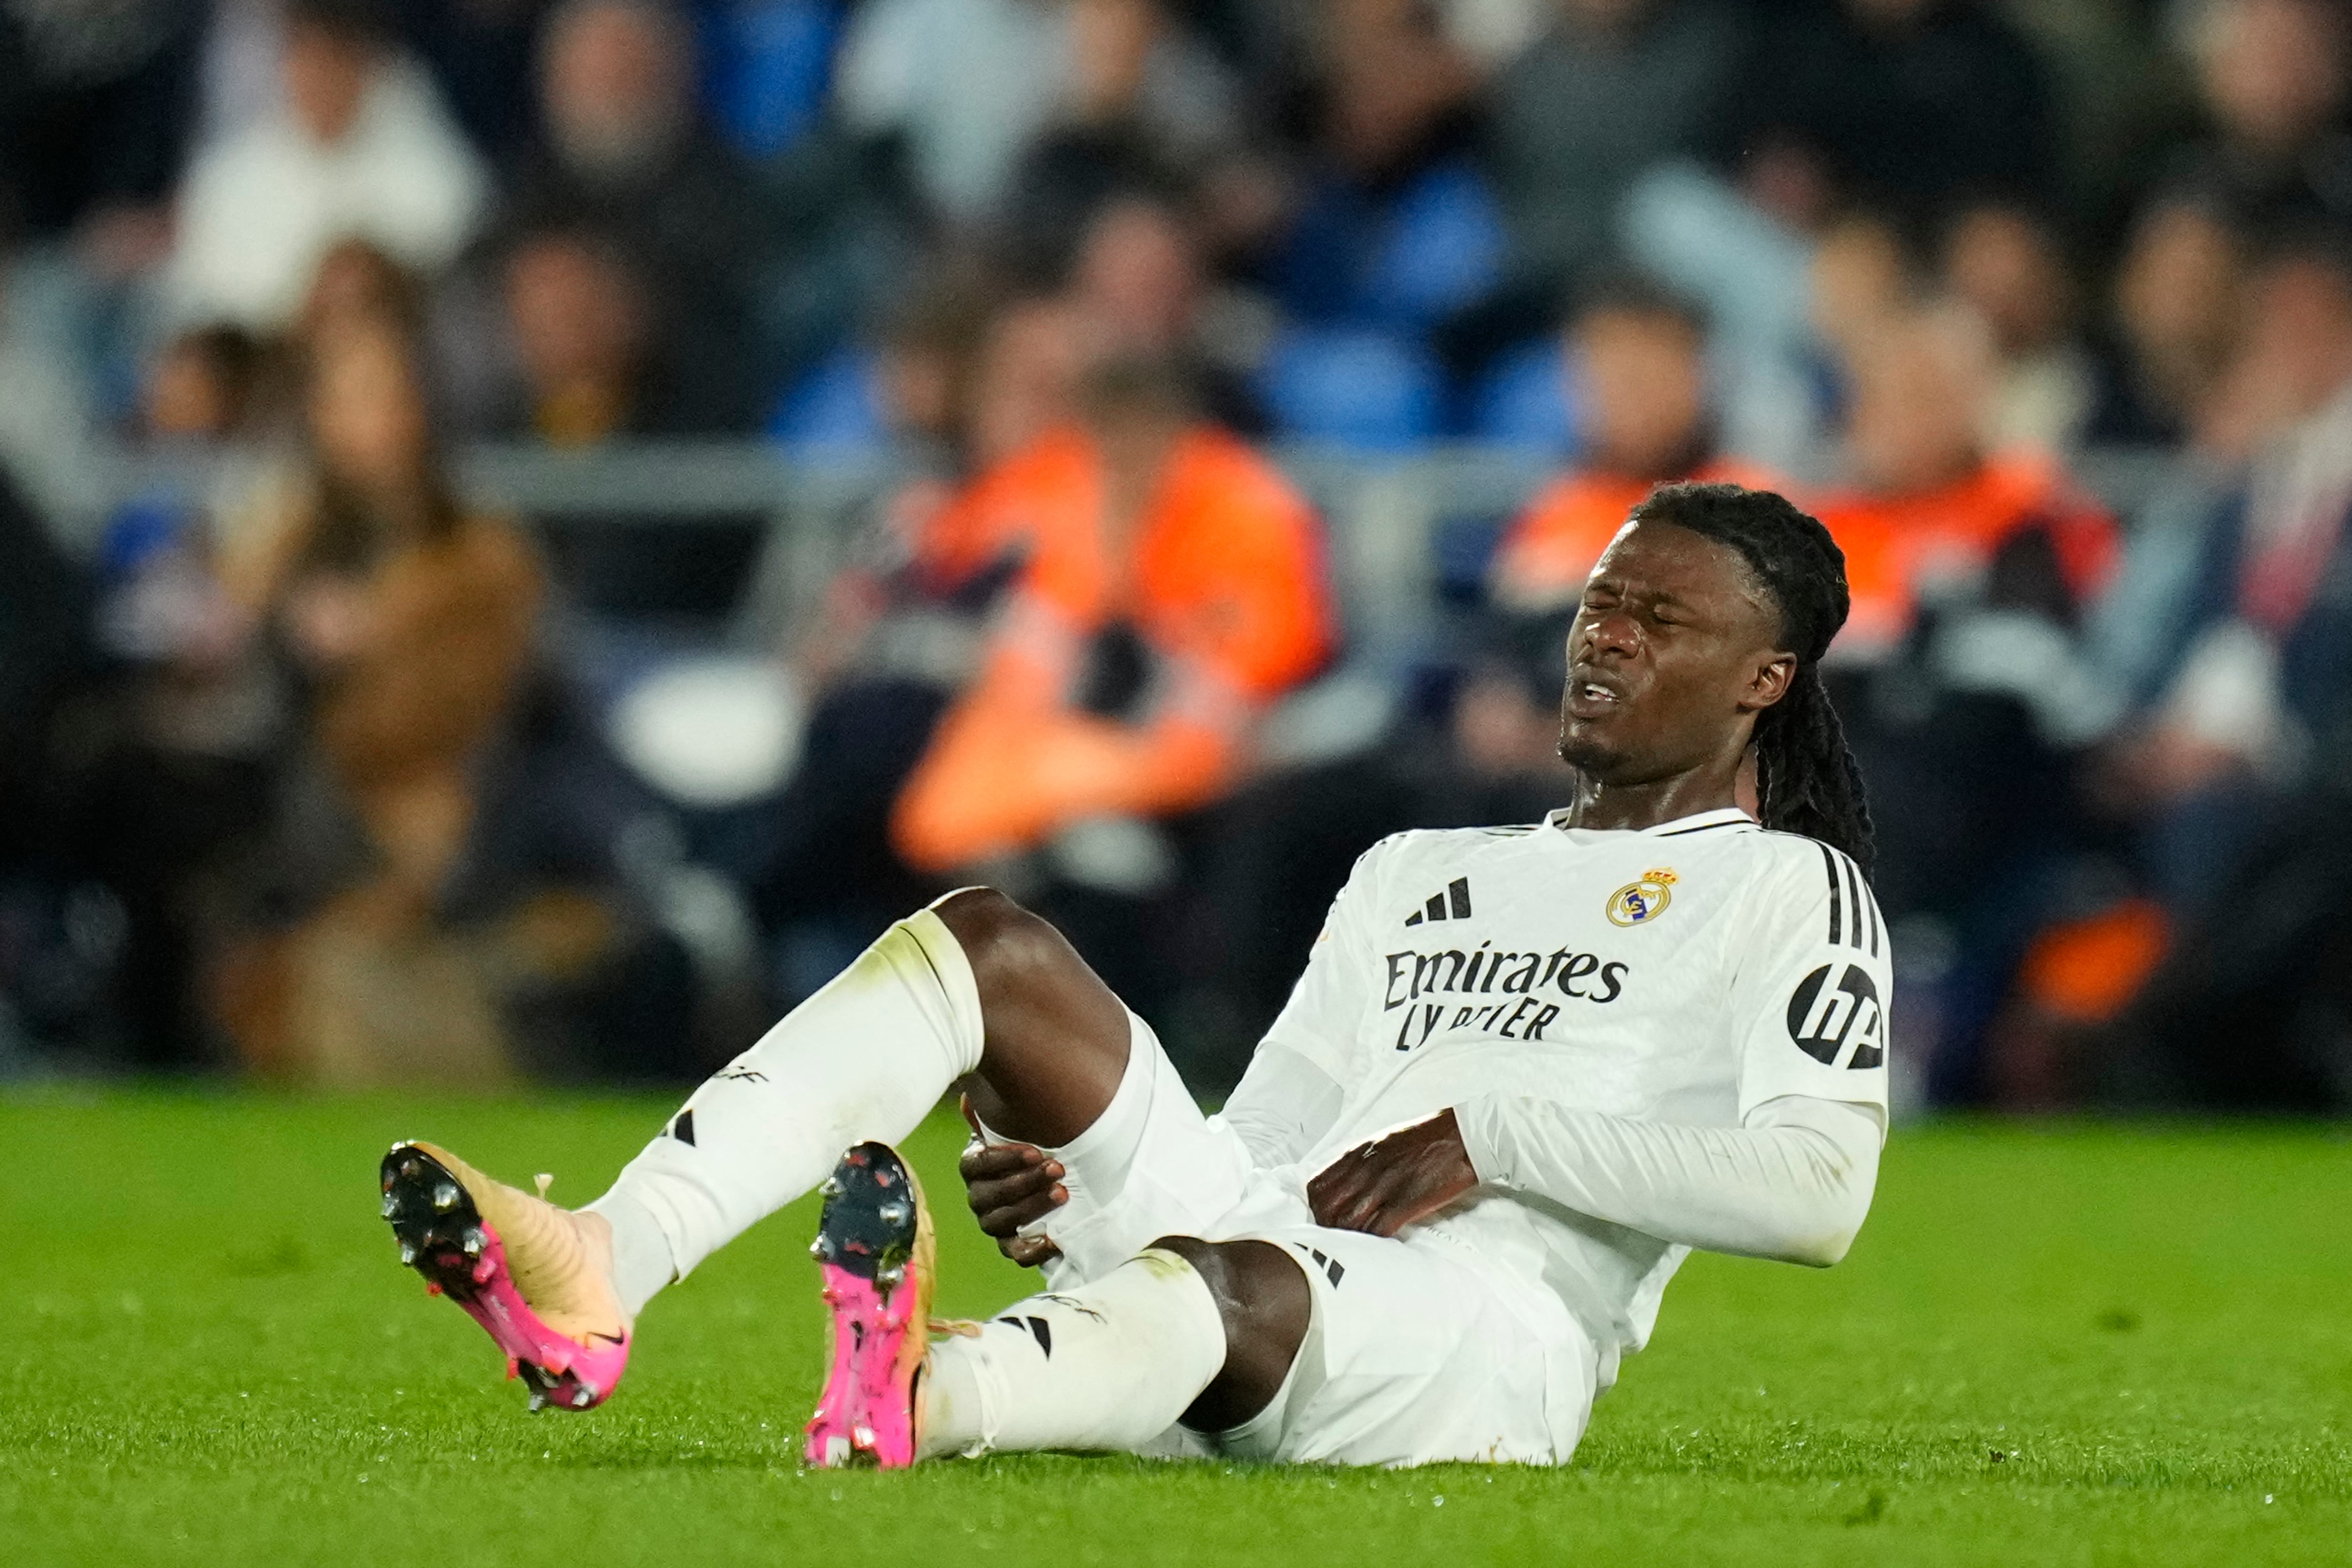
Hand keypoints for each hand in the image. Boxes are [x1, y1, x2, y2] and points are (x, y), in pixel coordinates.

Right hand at [957, 1096, 1064, 1267]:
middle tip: (1057, 1169)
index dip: (1003, 1160)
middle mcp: (979, 1196)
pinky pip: (1015, 1254)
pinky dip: (1034, 1249)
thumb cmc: (1033, 1147)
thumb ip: (996, 1115)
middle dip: (1025, 1182)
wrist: (1054, 1179)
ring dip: (1032, 1208)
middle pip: (991, 1194)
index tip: (1035, 1152)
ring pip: (1002, 1221)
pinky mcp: (1011, 1245)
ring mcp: (993, 1222)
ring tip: (1062, 1193)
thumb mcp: (1018, 1127)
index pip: (976, 1164)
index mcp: (975, 1165)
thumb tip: (970, 1098)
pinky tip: (1055, 1239)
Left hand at [1307, 1109, 1477, 1237]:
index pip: (1317, 1187)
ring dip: (1348, 1236)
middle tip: (1337, 1235)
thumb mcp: (1382, 1141)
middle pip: (1326, 1208)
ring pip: (1346, 1222)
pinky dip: (1373, 1239)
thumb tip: (1344, 1182)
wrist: (1462, 1136)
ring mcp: (1385, 1187)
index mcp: (1358, 1152)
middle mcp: (1365, 1169)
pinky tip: (1378, 1240)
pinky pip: (1377, 1230)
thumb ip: (1360, 1161)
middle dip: (1327, 1226)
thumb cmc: (1425, 1138)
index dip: (1316, 1206)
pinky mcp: (1406, 1203)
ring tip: (1356, 1241)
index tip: (1324, 1216)